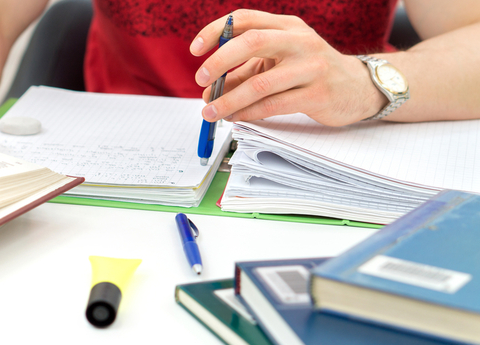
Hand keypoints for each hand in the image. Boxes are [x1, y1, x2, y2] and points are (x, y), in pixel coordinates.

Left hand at [190, 10, 386, 126]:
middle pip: (251, 42)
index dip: (216, 31)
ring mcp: (311, 67)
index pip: (245, 18)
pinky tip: (235, 118)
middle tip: (201, 80)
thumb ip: (244, 72)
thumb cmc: (310, 72)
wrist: (358, 87)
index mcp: (286, 26)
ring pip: (260, 83)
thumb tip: (209, 90)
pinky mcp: (317, 95)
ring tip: (210, 112)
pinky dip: (248, 113)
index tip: (195, 49)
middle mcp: (299, 41)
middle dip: (219, 62)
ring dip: (229, 100)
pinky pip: (273, 105)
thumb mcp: (278, 63)